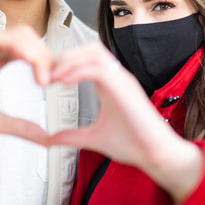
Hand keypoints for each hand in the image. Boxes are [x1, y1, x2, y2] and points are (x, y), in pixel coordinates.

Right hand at [0, 26, 52, 153]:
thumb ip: (21, 127)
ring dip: (39, 53)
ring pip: (19, 34)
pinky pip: (0, 38)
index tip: (59, 84)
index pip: (31, 51)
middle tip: (56, 81)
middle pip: (30, 39)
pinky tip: (32, 69)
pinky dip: (21, 49)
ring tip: (46, 77)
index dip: (49, 63)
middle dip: (48, 56)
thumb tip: (48, 140)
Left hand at [49, 42, 204, 202]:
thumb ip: (72, 136)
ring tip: (53, 76)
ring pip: (94, 52)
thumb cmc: (134, 145)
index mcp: (111, 85)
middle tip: (48, 73)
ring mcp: (123, 81)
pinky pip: (98, 69)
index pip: (89, 58)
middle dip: (66, 56)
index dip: (67, 62)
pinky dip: (78, 71)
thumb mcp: (93, 139)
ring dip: (70, 60)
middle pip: (91, 48)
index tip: (48, 78)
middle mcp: (118, 78)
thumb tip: (50, 139)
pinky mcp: (125, 89)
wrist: (157, 156)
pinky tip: (64, 82)